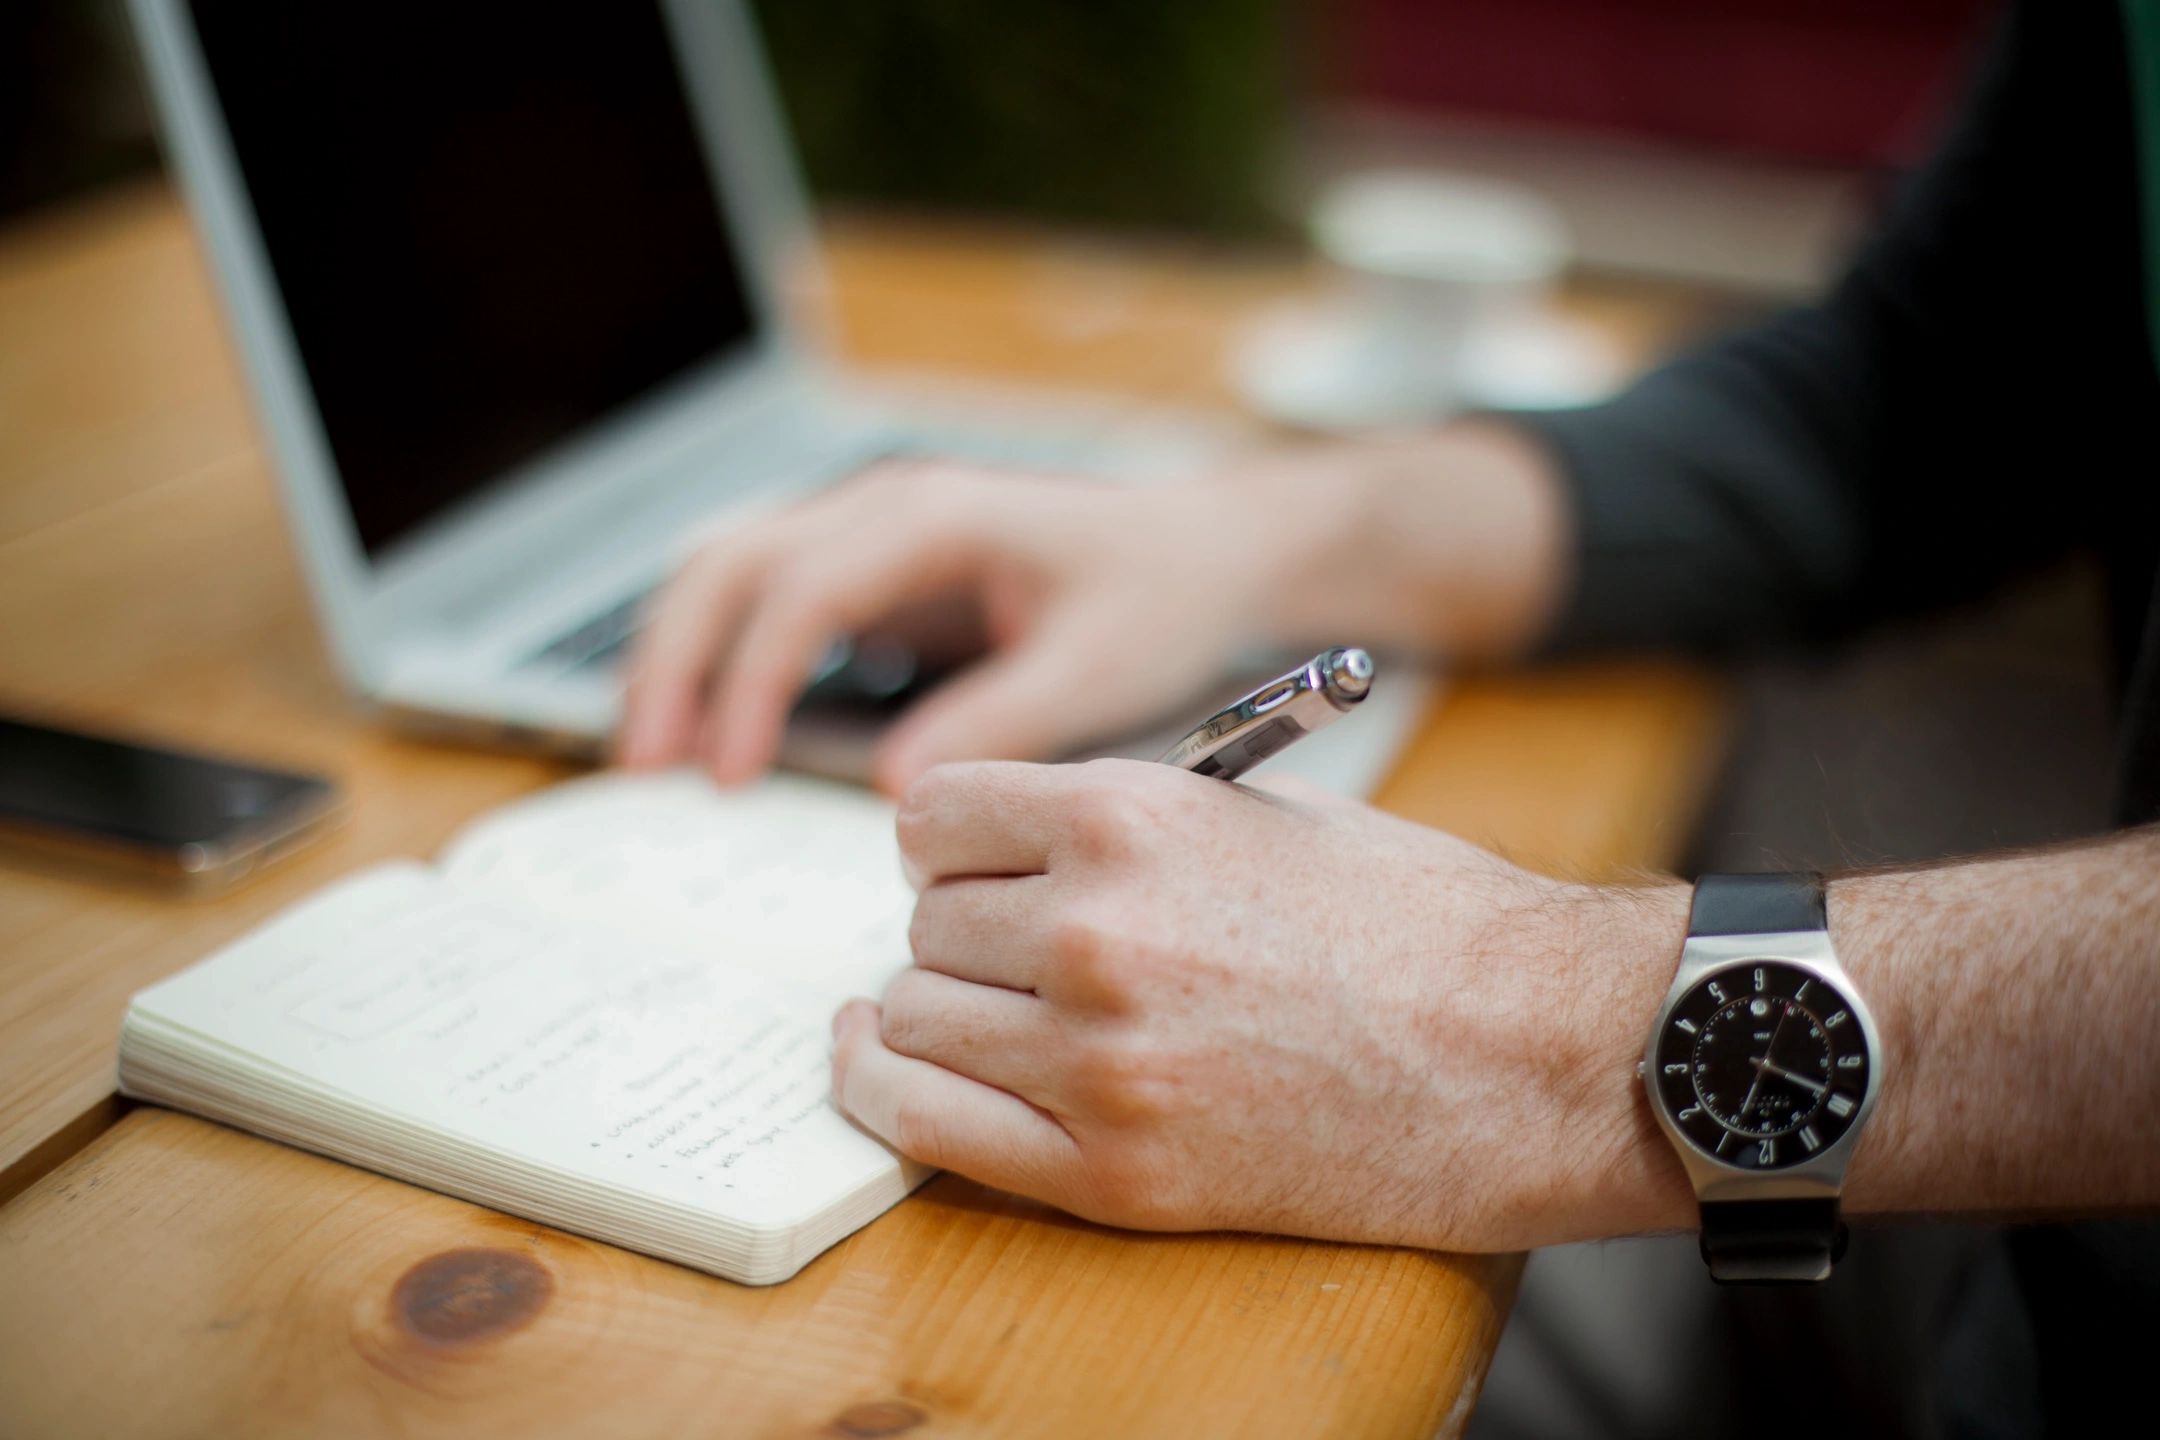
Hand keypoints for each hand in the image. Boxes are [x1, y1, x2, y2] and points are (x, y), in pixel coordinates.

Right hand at [618, 460, 1313, 792]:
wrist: (1206, 551)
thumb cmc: (1160, 599)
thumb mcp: (1096, 669)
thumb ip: (998, 722)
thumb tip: (897, 791)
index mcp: (936, 518)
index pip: (802, 589)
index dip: (749, 682)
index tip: (727, 774)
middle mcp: (886, 507)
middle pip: (731, 562)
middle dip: (672, 659)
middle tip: (643, 767)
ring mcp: (872, 531)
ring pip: (730, 569)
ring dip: (677, 652)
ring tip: (649, 754)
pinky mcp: (873, 570)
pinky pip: (766, 597)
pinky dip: (719, 653)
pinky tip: (706, 728)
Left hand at [830, 757, 1694, 1251]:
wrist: (1533, 1054)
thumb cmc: (1418, 920)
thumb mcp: (1264, 811)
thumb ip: (1124, 817)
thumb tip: (1012, 836)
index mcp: (1130, 818)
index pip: (934, 815)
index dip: (949, 839)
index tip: (969, 862)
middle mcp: (1095, 931)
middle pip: (927, 921)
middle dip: (962, 926)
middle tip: (1017, 945)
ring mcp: (1099, 1061)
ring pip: (915, 1016)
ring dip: (939, 1008)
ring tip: (992, 1008)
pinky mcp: (1115, 1173)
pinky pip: (928, 1125)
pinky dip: (887, 1089)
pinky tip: (885, 1061)